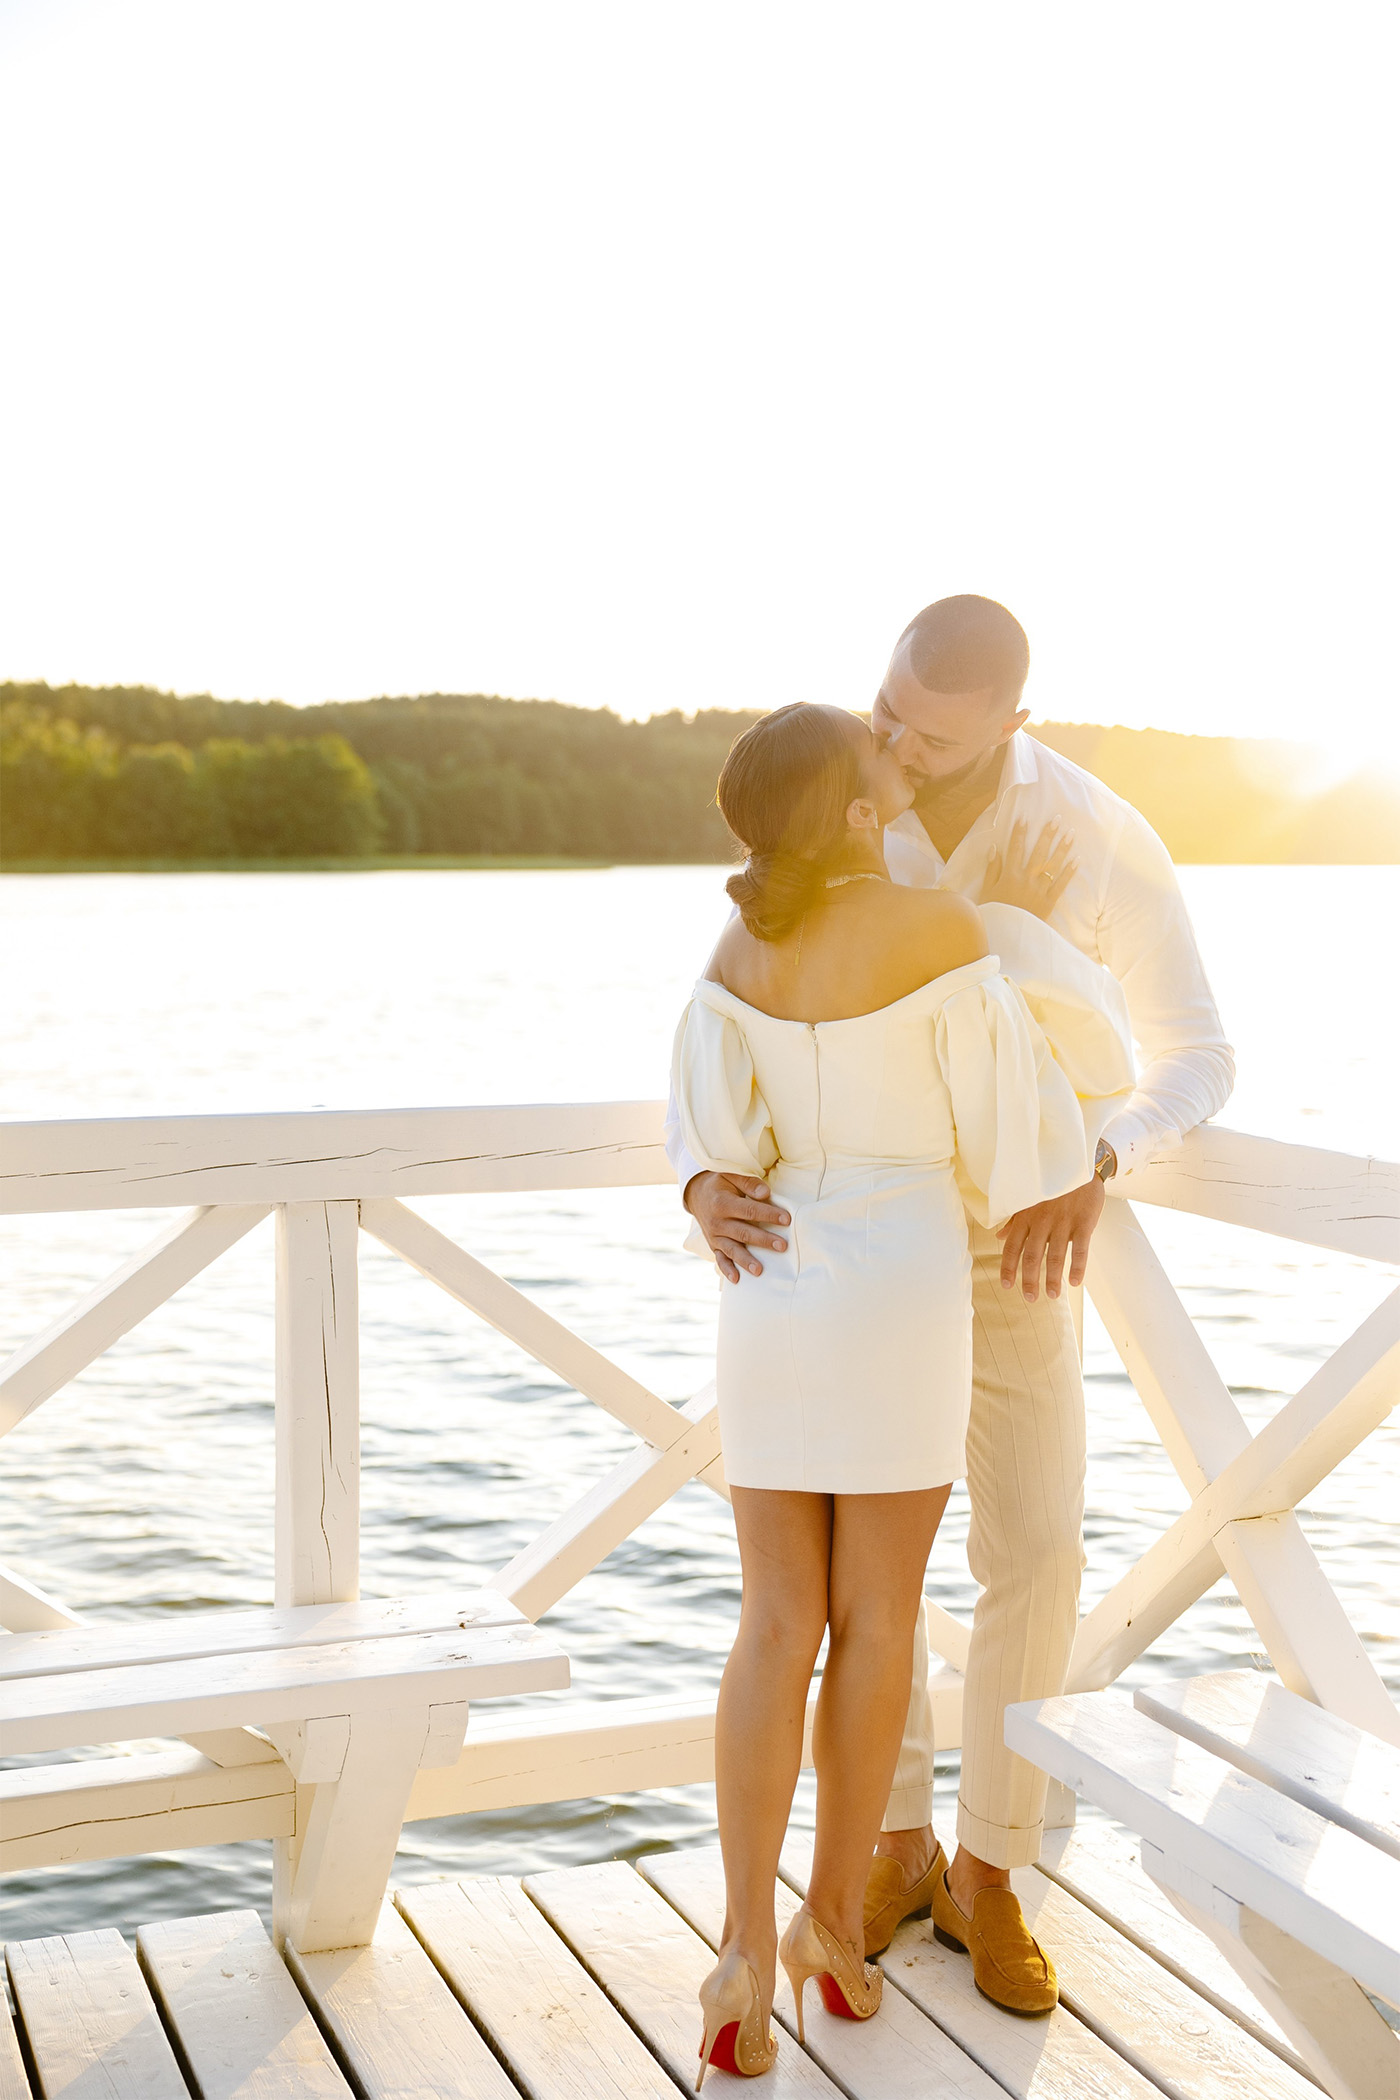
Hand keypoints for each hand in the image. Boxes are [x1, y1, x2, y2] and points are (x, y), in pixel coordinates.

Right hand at [684, 1170, 789, 1284]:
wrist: (697, 1193)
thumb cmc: (720, 1183)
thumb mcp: (731, 1175)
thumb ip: (749, 1183)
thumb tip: (766, 1193)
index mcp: (722, 1203)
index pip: (749, 1210)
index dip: (768, 1215)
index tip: (787, 1219)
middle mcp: (716, 1221)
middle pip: (743, 1232)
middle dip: (763, 1240)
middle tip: (782, 1246)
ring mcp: (714, 1235)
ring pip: (732, 1249)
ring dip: (746, 1260)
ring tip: (759, 1270)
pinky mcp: (713, 1245)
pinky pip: (720, 1259)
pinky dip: (726, 1269)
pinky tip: (737, 1279)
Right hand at [981, 818, 1076, 919]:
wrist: (1005, 937)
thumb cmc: (994, 914)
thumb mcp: (986, 891)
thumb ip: (991, 869)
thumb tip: (994, 848)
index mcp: (1009, 875)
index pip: (1015, 848)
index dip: (1019, 832)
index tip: (1025, 817)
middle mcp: (1026, 879)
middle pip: (1039, 852)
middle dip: (1048, 834)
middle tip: (1057, 819)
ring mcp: (1039, 890)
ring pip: (1053, 865)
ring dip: (1062, 848)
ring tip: (1071, 833)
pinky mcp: (1049, 901)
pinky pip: (1061, 884)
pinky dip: (1069, 872)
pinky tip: (1077, 859)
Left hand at [997, 1175, 1104, 1300]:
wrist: (1078, 1162)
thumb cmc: (1050, 1184)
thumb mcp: (1028, 1198)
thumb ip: (1014, 1219)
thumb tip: (998, 1237)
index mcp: (1026, 1217)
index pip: (1012, 1247)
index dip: (1008, 1268)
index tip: (1007, 1285)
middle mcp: (1042, 1221)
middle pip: (1032, 1256)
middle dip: (1030, 1279)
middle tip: (1030, 1298)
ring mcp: (1063, 1222)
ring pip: (1055, 1255)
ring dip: (1053, 1278)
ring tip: (1052, 1295)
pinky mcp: (1084, 1222)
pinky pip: (1080, 1248)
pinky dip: (1077, 1267)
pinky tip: (1075, 1282)